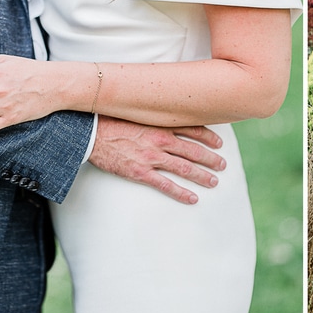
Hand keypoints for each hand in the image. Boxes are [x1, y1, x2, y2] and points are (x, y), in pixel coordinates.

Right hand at [89, 116, 225, 204]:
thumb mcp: (137, 113)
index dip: (208, 137)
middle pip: (193, 150)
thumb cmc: (111, 121)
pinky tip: (193, 199)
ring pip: (184, 168)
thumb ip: (153, 117)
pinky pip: (166, 185)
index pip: (193, 129)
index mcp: (160, 124)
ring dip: (202, 175)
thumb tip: (165, 116)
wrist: (89, 133)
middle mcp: (160, 140)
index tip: (219, 143)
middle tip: (223, 165)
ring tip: (214, 182)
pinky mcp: (140, 172)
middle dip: (211, 158)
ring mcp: (151, 157)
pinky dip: (181, 193)